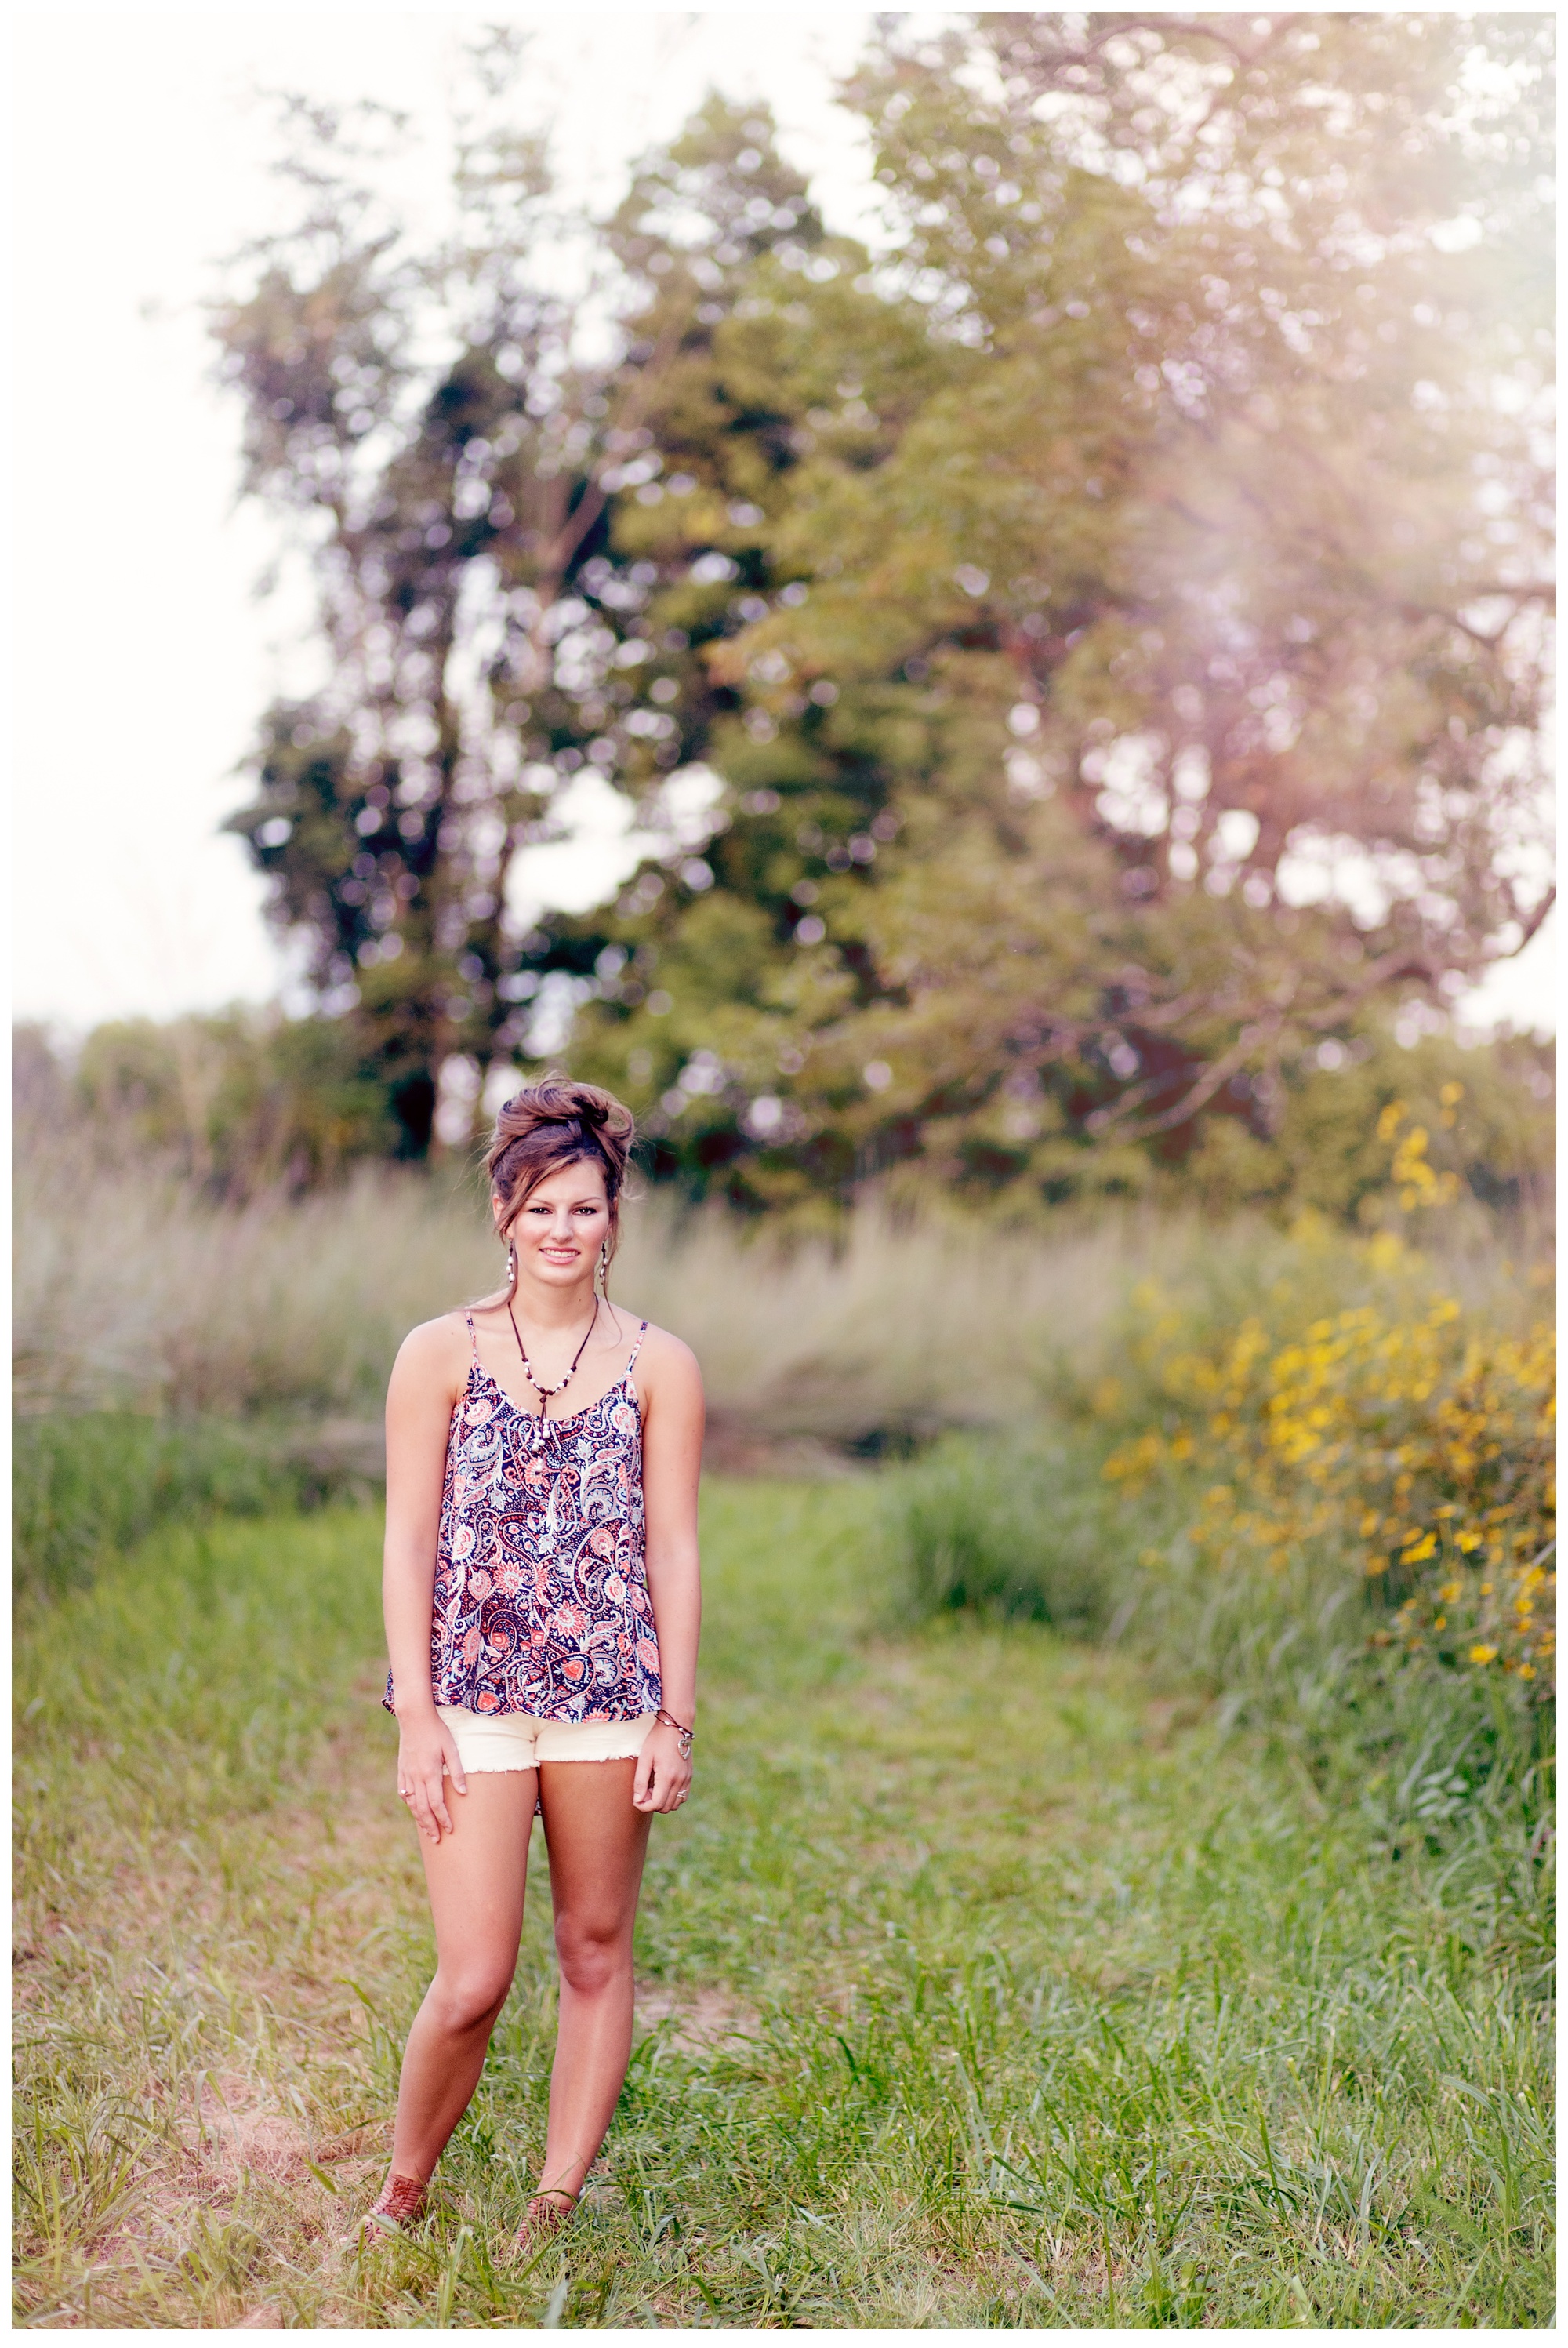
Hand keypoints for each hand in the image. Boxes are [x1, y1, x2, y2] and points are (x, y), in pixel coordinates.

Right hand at [396, 1713, 466, 1841]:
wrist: (414, 1717)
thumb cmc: (437, 1731)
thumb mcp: (451, 1748)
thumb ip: (457, 1771)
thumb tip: (463, 1792)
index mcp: (430, 1773)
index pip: (437, 1803)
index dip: (443, 1819)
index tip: (450, 1829)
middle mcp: (416, 1777)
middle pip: (423, 1809)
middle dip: (430, 1826)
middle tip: (437, 1840)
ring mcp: (407, 1774)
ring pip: (412, 1803)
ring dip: (419, 1819)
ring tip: (427, 1830)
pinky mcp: (402, 1770)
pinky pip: (404, 1792)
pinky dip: (409, 1804)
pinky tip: (414, 1809)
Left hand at [633, 1720, 691, 1813]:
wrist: (676, 1725)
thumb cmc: (658, 1739)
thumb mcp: (645, 1758)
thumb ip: (640, 1781)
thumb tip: (637, 1800)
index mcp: (667, 1776)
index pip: (655, 1804)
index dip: (643, 1806)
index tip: (636, 1798)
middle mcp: (679, 1780)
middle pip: (665, 1807)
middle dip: (652, 1803)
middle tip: (644, 1789)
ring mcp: (686, 1779)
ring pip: (674, 1805)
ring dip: (662, 1802)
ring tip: (654, 1787)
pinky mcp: (689, 1776)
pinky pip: (682, 1797)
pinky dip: (672, 1797)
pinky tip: (663, 1785)